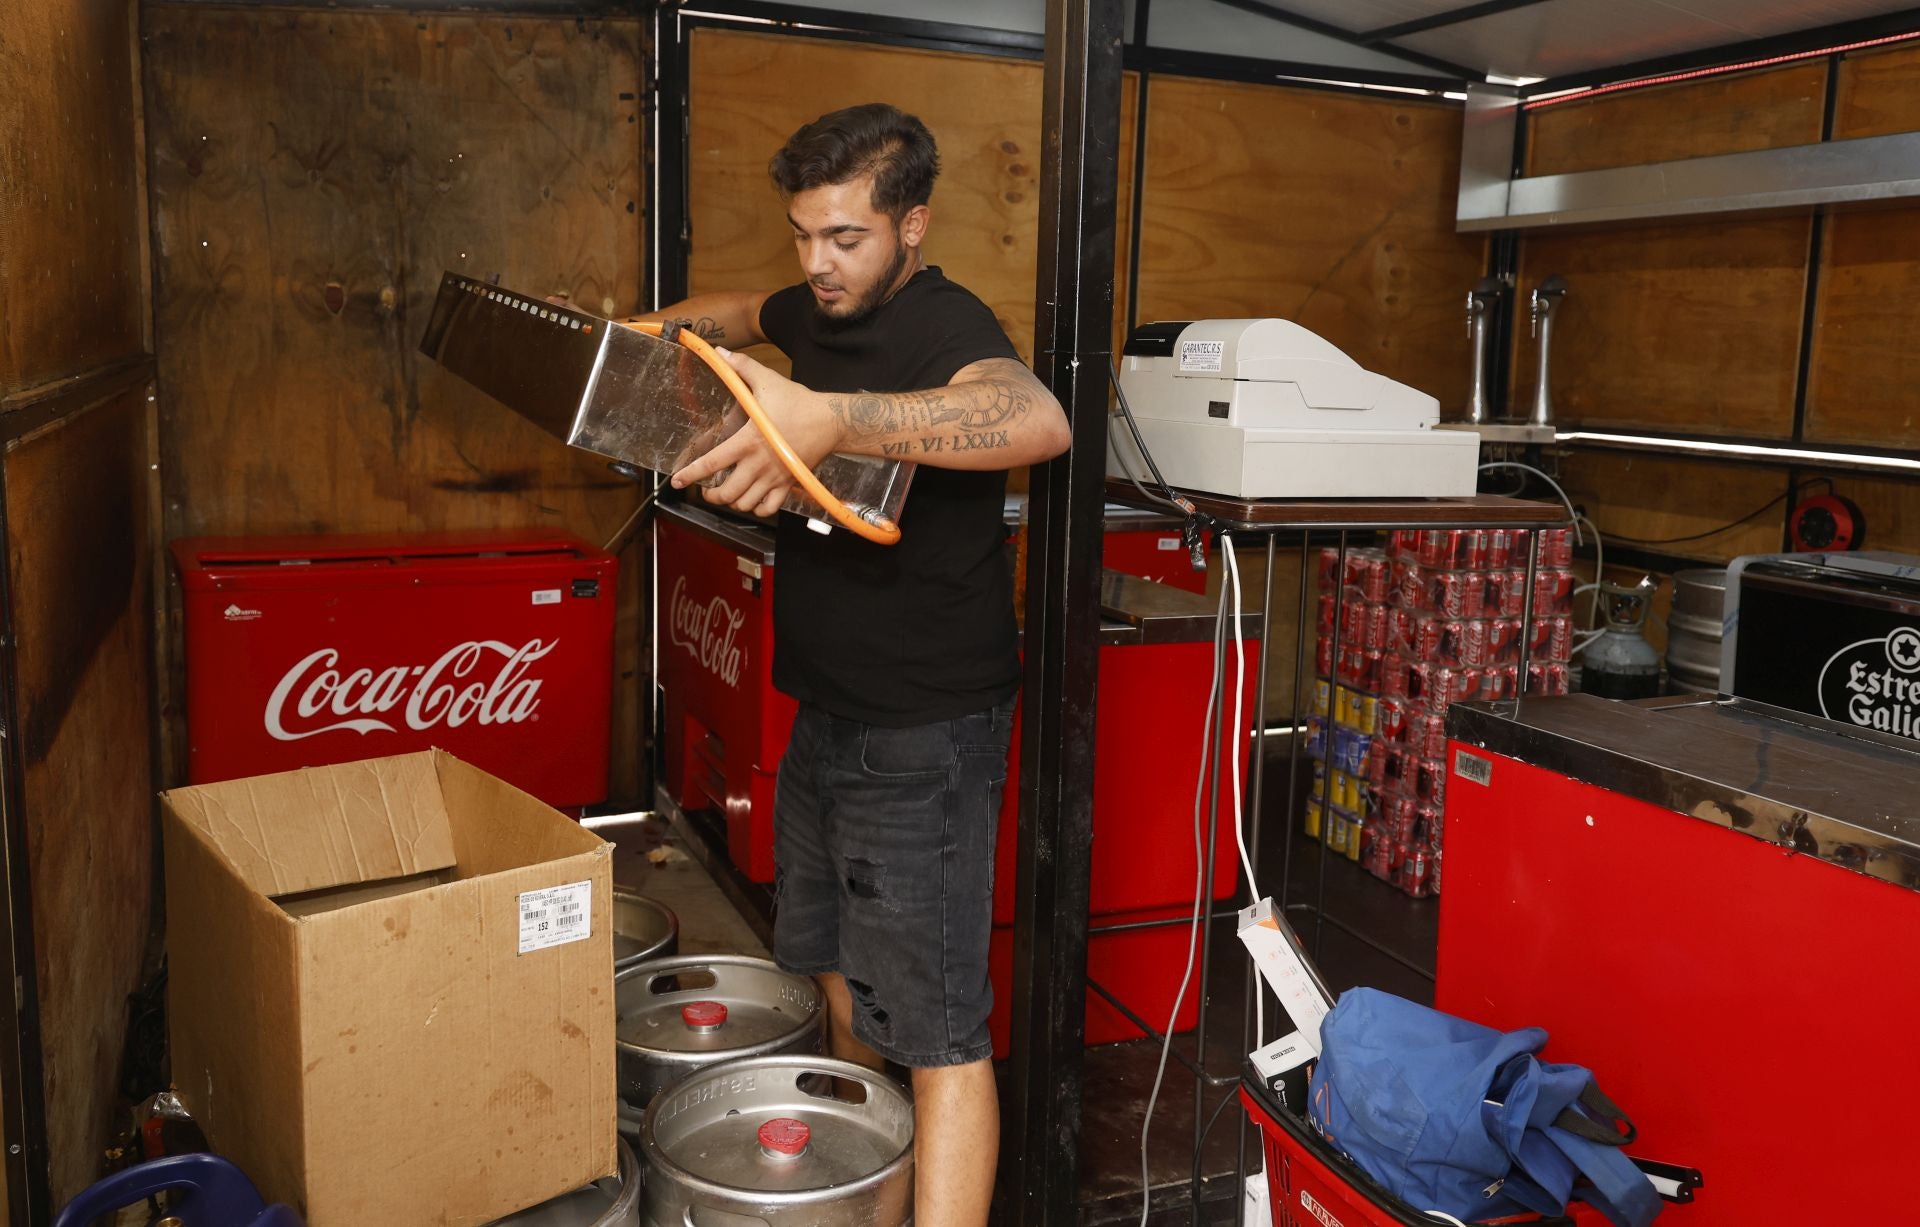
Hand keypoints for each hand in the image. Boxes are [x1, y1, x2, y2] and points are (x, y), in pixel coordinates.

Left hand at [671, 350, 844, 518]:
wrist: (831, 421)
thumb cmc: (798, 402)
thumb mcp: (767, 380)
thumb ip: (741, 367)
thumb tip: (720, 353)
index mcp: (747, 442)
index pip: (711, 464)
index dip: (691, 474)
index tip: (677, 481)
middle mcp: (758, 465)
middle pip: (727, 493)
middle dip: (711, 495)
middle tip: (705, 490)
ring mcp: (774, 478)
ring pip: (745, 503)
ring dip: (732, 502)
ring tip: (726, 494)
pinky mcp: (788, 484)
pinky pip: (768, 508)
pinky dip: (757, 508)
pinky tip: (752, 500)